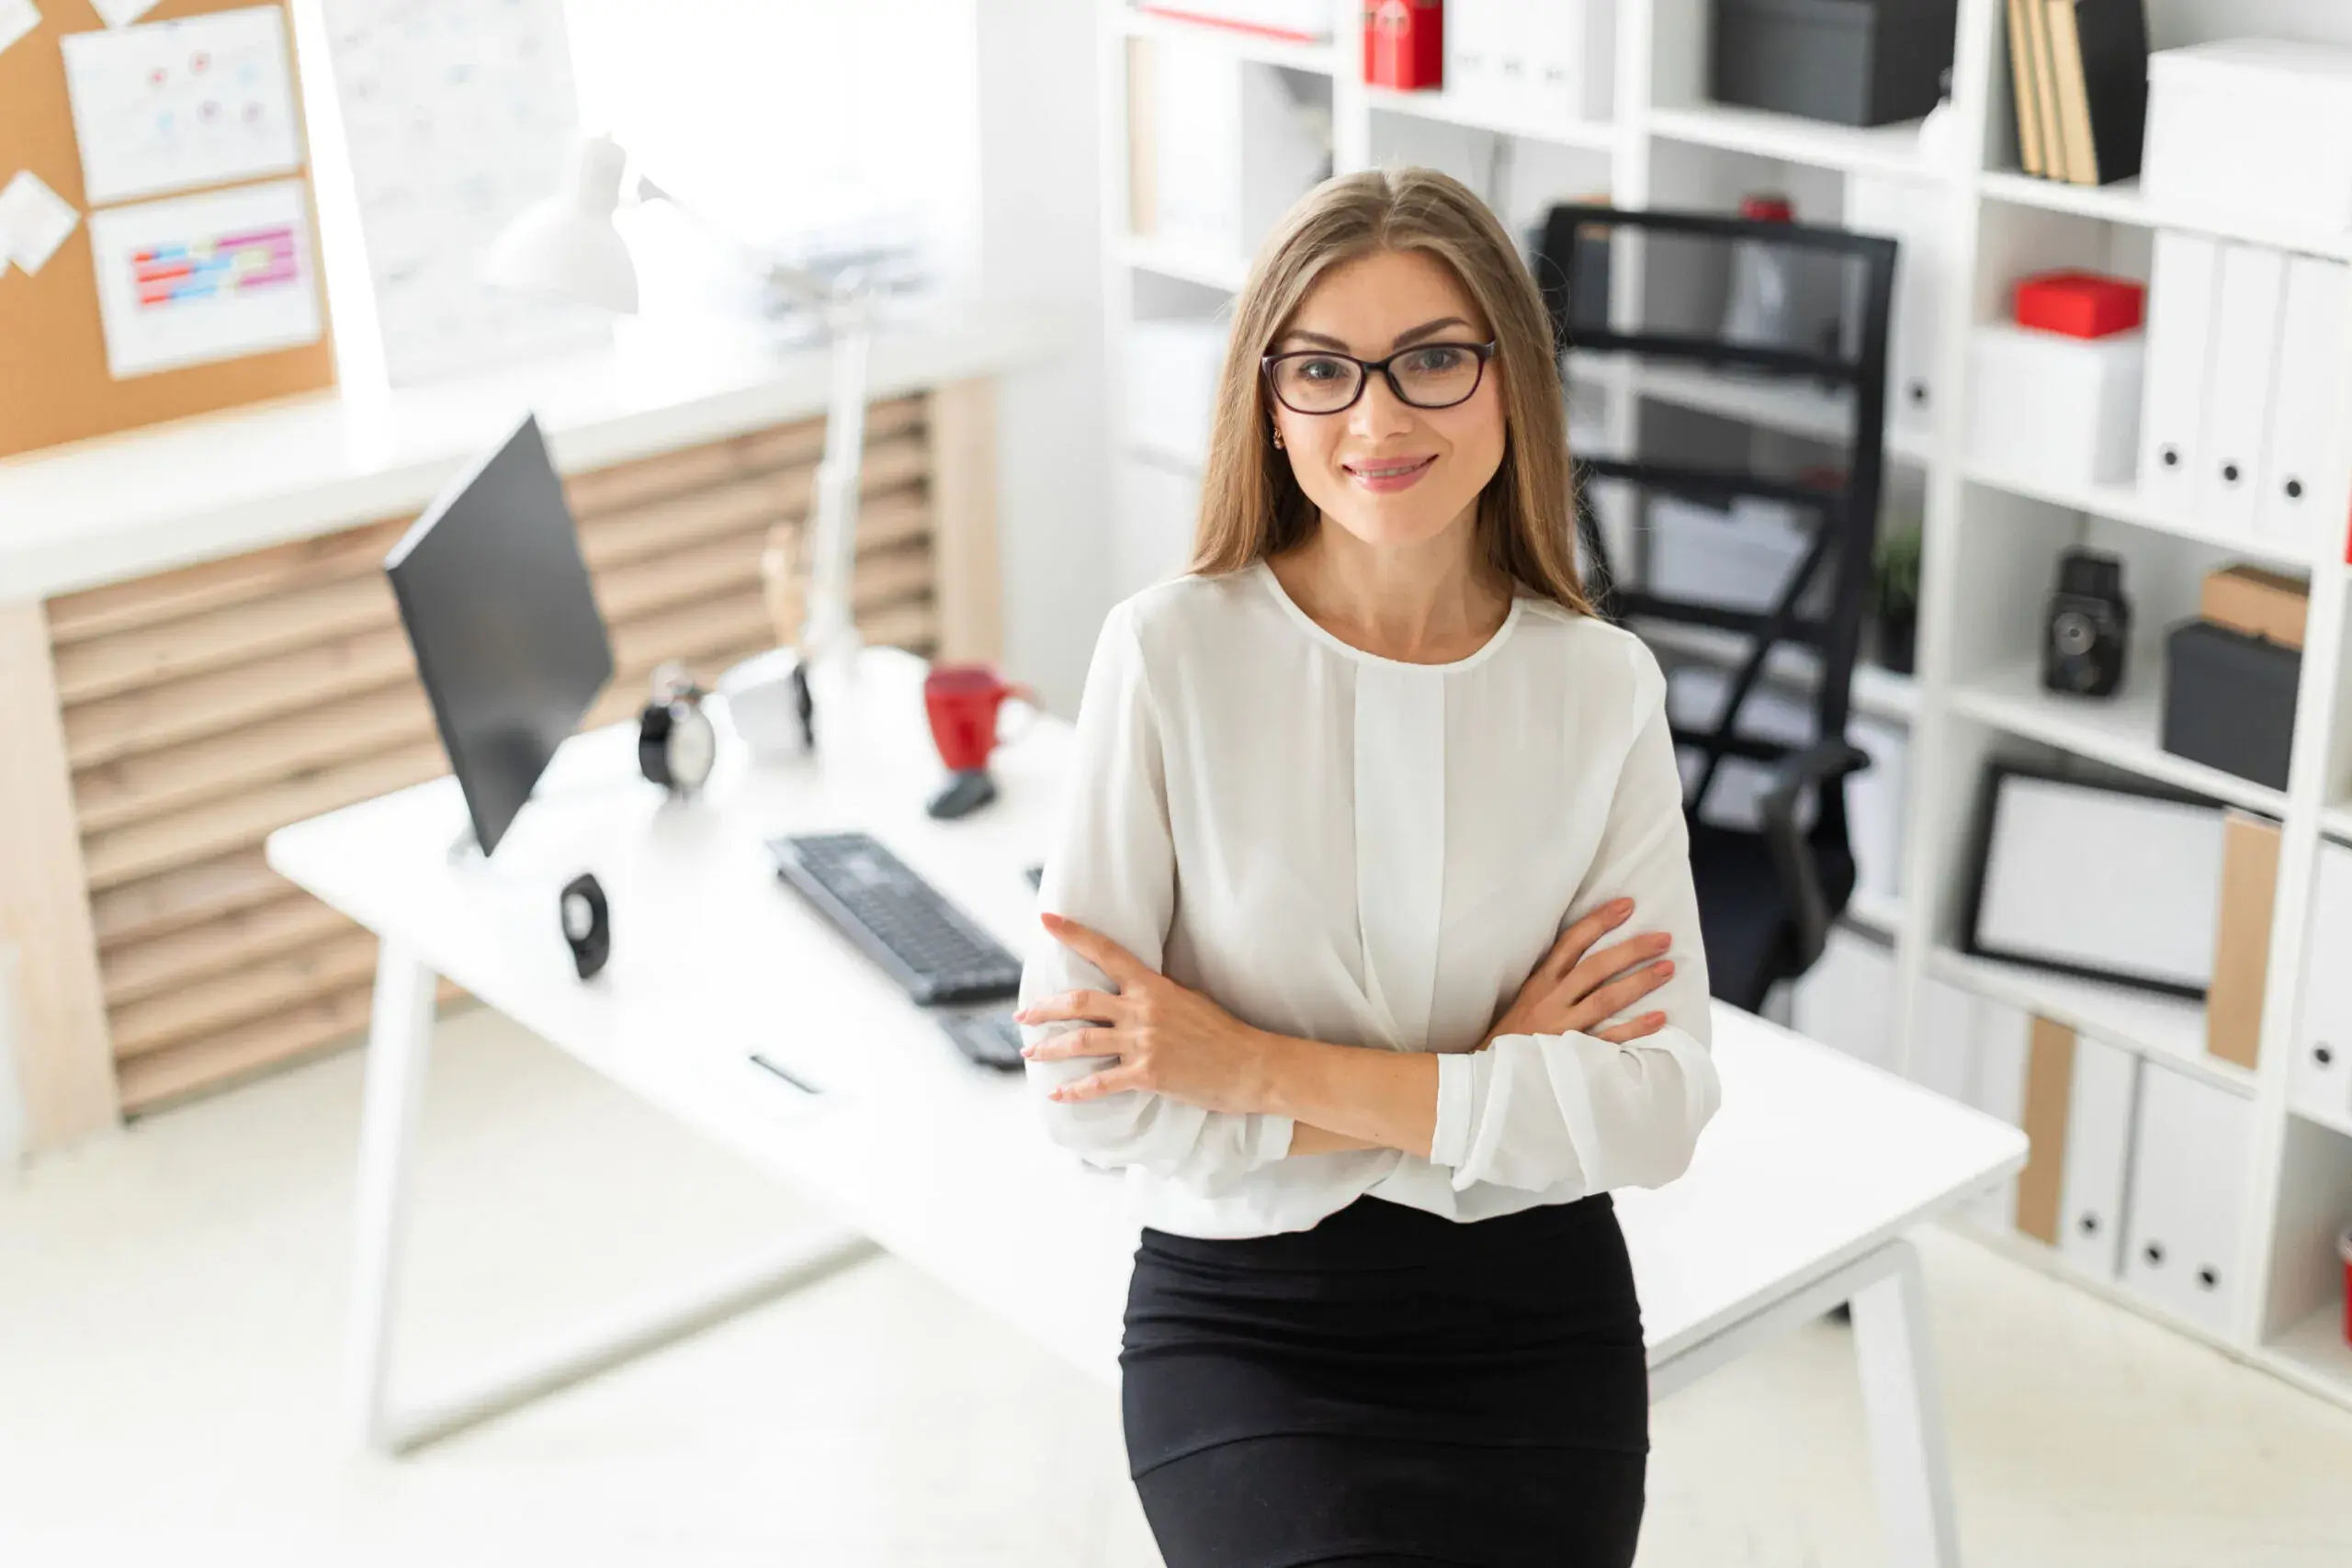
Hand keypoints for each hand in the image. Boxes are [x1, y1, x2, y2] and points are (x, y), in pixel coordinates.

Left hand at [1017, 913, 1275, 1111]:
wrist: (1251, 1065)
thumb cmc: (1223, 1032)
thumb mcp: (1189, 998)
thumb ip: (1157, 992)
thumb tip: (1132, 986)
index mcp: (1153, 987)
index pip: (1106, 952)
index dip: (1073, 934)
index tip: (1047, 919)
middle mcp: (1143, 1010)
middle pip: (1079, 1002)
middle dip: (1044, 1009)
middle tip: (1022, 1015)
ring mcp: (1144, 1043)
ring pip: (1082, 1041)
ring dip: (1049, 1048)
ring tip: (1030, 1053)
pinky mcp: (1148, 1075)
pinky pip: (1101, 1082)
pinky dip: (1075, 1090)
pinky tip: (1058, 1093)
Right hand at [1485, 897, 1676, 1047]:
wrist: (1493, 1074)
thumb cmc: (1515, 1033)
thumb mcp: (1527, 998)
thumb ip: (1555, 978)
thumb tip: (1589, 951)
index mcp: (1540, 982)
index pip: (1571, 943)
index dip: (1599, 922)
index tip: (1627, 905)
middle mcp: (1552, 1000)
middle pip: (1595, 967)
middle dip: (1631, 950)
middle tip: (1663, 939)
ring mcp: (1564, 1027)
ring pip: (1605, 999)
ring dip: (1639, 982)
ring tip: (1668, 968)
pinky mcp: (1574, 1053)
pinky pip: (1609, 1039)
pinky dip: (1635, 1028)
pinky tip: (1659, 1017)